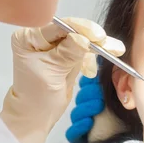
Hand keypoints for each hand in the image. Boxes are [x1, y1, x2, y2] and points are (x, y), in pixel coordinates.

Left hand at [0, 17, 124, 142]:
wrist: (36, 115)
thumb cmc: (36, 96)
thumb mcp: (52, 73)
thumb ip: (68, 54)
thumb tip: (84, 39)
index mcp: (28, 37)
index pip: (58, 27)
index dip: (80, 29)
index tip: (98, 36)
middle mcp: (40, 37)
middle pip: (72, 31)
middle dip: (93, 38)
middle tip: (111, 46)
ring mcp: (54, 45)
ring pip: (81, 39)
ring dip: (98, 47)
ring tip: (114, 51)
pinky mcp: (65, 54)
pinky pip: (83, 50)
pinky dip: (92, 57)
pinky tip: (91, 70)